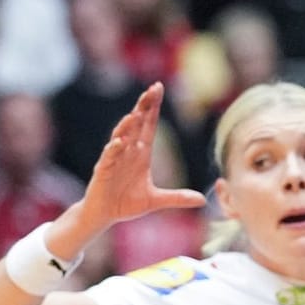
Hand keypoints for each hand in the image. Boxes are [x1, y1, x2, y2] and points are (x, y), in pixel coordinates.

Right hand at [56, 85, 205, 251]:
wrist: (103, 216)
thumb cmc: (126, 203)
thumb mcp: (156, 200)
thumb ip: (178, 197)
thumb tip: (202, 200)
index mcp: (140, 154)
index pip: (148, 125)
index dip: (153, 107)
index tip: (158, 88)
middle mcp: (127, 152)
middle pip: (136, 125)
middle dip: (143, 107)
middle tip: (152, 89)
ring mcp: (114, 161)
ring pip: (120, 138)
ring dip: (127, 127)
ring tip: (135, 114)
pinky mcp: (103, 173)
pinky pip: (108, 159)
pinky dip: (113, 151)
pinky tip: (119, 143)